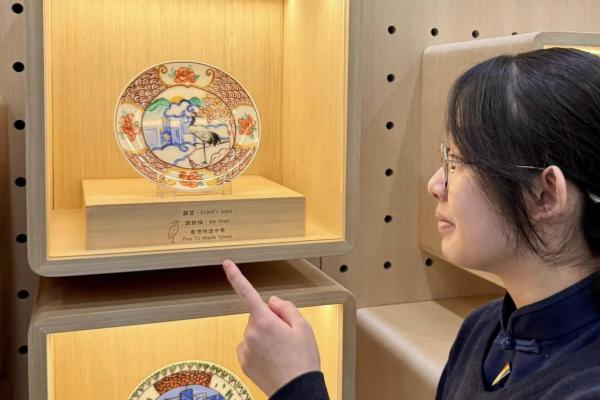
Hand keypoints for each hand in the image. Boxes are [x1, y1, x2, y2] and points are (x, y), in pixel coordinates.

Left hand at [222, 259, 320, 395]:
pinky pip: (249, 346)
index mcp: (265, 321)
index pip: (248, 293)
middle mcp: (251, 333)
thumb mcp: (304, 327)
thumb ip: (286, 308)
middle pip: (257, 316)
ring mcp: (245, 349)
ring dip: (265, 336)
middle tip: (287, 337)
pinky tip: (272, 359)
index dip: (236, 276)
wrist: (297, 391)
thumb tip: (271, 301)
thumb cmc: (303, 360)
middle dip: (270, 320)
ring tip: (282, 352)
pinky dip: (259, 349)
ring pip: (254, 332)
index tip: (226, 263)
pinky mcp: (243, 362)